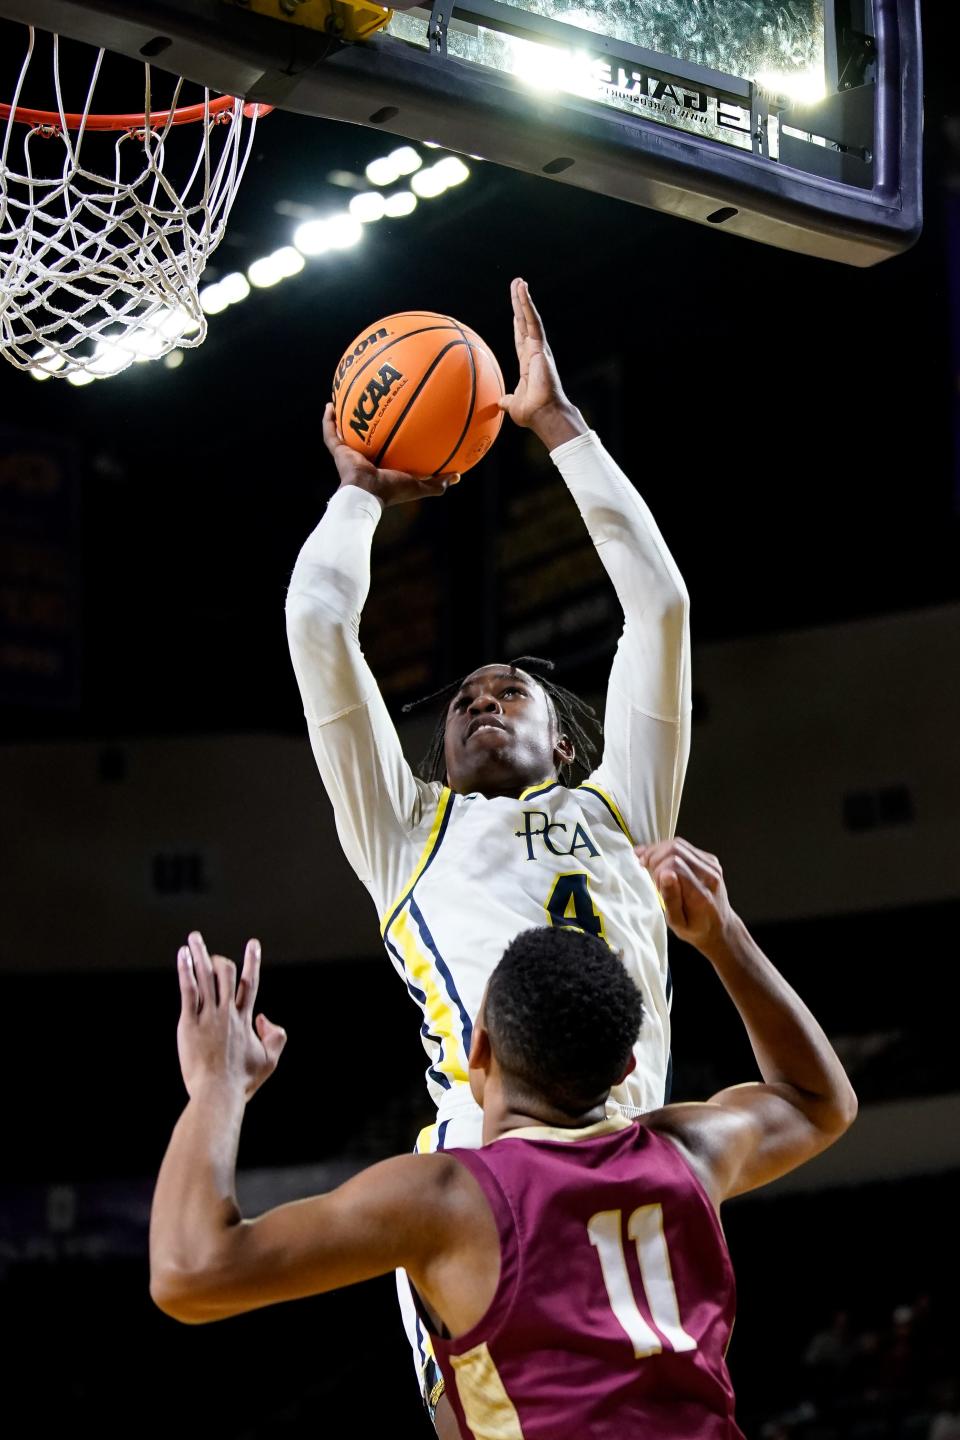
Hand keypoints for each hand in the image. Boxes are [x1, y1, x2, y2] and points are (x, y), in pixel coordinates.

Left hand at [176, 932, 286, 1100]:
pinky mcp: (190, 1023)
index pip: (249, 984)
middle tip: (204, 944)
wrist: (219, 1093)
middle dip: (218, 956)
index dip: (252, 962)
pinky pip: (189, 991)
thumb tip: (264, 1017)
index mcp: (244, 1019)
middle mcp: (227, 1012)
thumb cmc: (242, 1082)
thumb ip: (276, 1036)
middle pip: (226, 974)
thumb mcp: (270, 1060)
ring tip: (193, 938)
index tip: (253, 943)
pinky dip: (186, 971)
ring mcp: (209, 1016)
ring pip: (207, 976)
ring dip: (200, 954)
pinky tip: (182, 956)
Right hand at [322, 403, 458, 506]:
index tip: (394, 422)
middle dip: (364, 422)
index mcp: (381, 464)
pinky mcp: (338, 451)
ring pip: (343, 431)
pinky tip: (330, 403)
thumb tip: (458, 476)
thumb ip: (437, 482)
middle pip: (362, 436)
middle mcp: (364, 457)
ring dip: (342, 417)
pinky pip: (330, 432)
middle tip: (369, 404)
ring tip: (344, 399)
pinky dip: (328, 419)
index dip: (387, 436)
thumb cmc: (392, 490)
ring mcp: (348, 453)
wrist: (367, 493)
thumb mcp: (419, 485)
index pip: (385, 448)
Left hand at [499, 278, 584, 445]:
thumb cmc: (532, 413)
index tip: (515, 311)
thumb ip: (506, 400)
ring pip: (530, 318)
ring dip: (523, 299)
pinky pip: (533, 321)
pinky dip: (527, 305)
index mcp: (527, 363)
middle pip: (524, 322)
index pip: (520, 338)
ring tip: (519, 281)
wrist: (544, 414)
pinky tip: (522, 290)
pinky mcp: (540, 346)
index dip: (517, 323)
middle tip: (517, 285)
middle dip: (520, 304)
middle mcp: (534, 352)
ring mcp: (538, 348)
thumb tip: (499, 403)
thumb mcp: (512, 405)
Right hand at [635, 839, 735, 955]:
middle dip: (655, 857)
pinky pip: (684, 846)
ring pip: (679, 844)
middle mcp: (709, 875)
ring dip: (659, 851)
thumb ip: (671, 899)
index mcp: (701, 893)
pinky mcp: (709, 860)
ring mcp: (712, 865)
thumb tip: (665, 874)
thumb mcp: (678, 923)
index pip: (674, 865)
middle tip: (646, 869)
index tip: (653, 883)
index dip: (657, 870)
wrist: (720, 926)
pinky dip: (667, 850)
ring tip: (649, 863)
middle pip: (676, 850)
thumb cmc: (696, 928)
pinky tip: (659, 860)